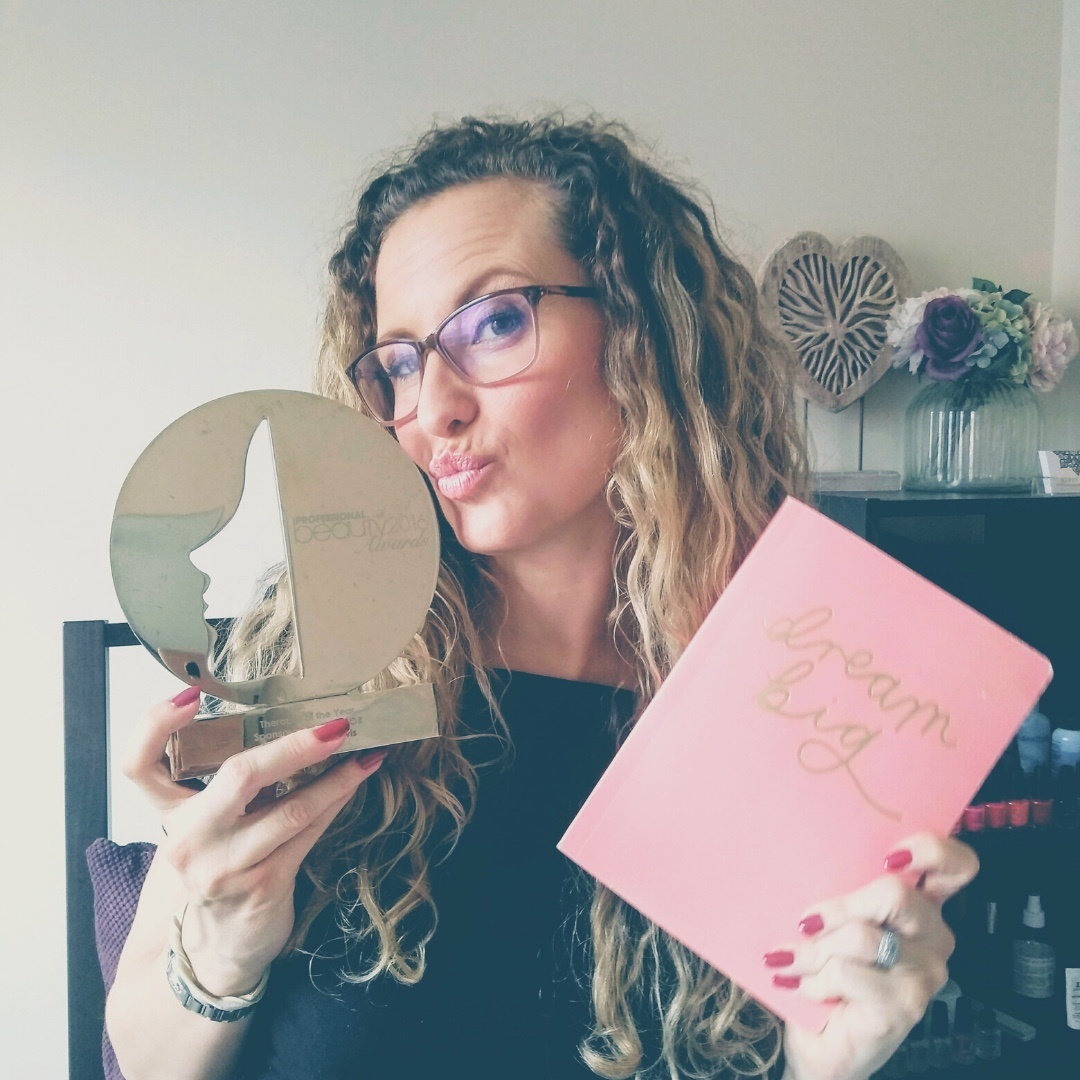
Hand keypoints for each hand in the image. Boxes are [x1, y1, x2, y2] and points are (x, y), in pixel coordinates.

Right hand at [121, 688, 386, 995]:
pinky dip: (336, 801)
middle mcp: (192, 841)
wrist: (215, 952)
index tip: (189, 696)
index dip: (154, 726)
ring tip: (364, 752)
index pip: (138, 765)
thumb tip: (276, 721)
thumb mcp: (200, 828)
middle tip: (333, 726)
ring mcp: (227, 867)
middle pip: (238, 776)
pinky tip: (355, 782)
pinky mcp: (264, 886)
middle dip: (293, 746)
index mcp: (171, 816)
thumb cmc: (218, 871)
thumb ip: (218, 784)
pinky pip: (308, 832)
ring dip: (336, 776)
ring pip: (291, 808)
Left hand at [765, 833, 977, 1079]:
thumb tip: (797, 856)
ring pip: (863, 936)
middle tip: (806, 921)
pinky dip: (814, 979)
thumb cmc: (825, 968)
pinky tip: (804, 987)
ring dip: (815, 949)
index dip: (930, 850)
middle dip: (840, 906)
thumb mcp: (833, 921)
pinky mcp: (905, 1005)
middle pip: (896, 893)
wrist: (820, 1041)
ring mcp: (925, 972)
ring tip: (793, 959)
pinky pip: (847, 973)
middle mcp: (933, 934)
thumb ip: (837, 888)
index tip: (887, 856)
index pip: (956, 865)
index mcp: (920, 903)